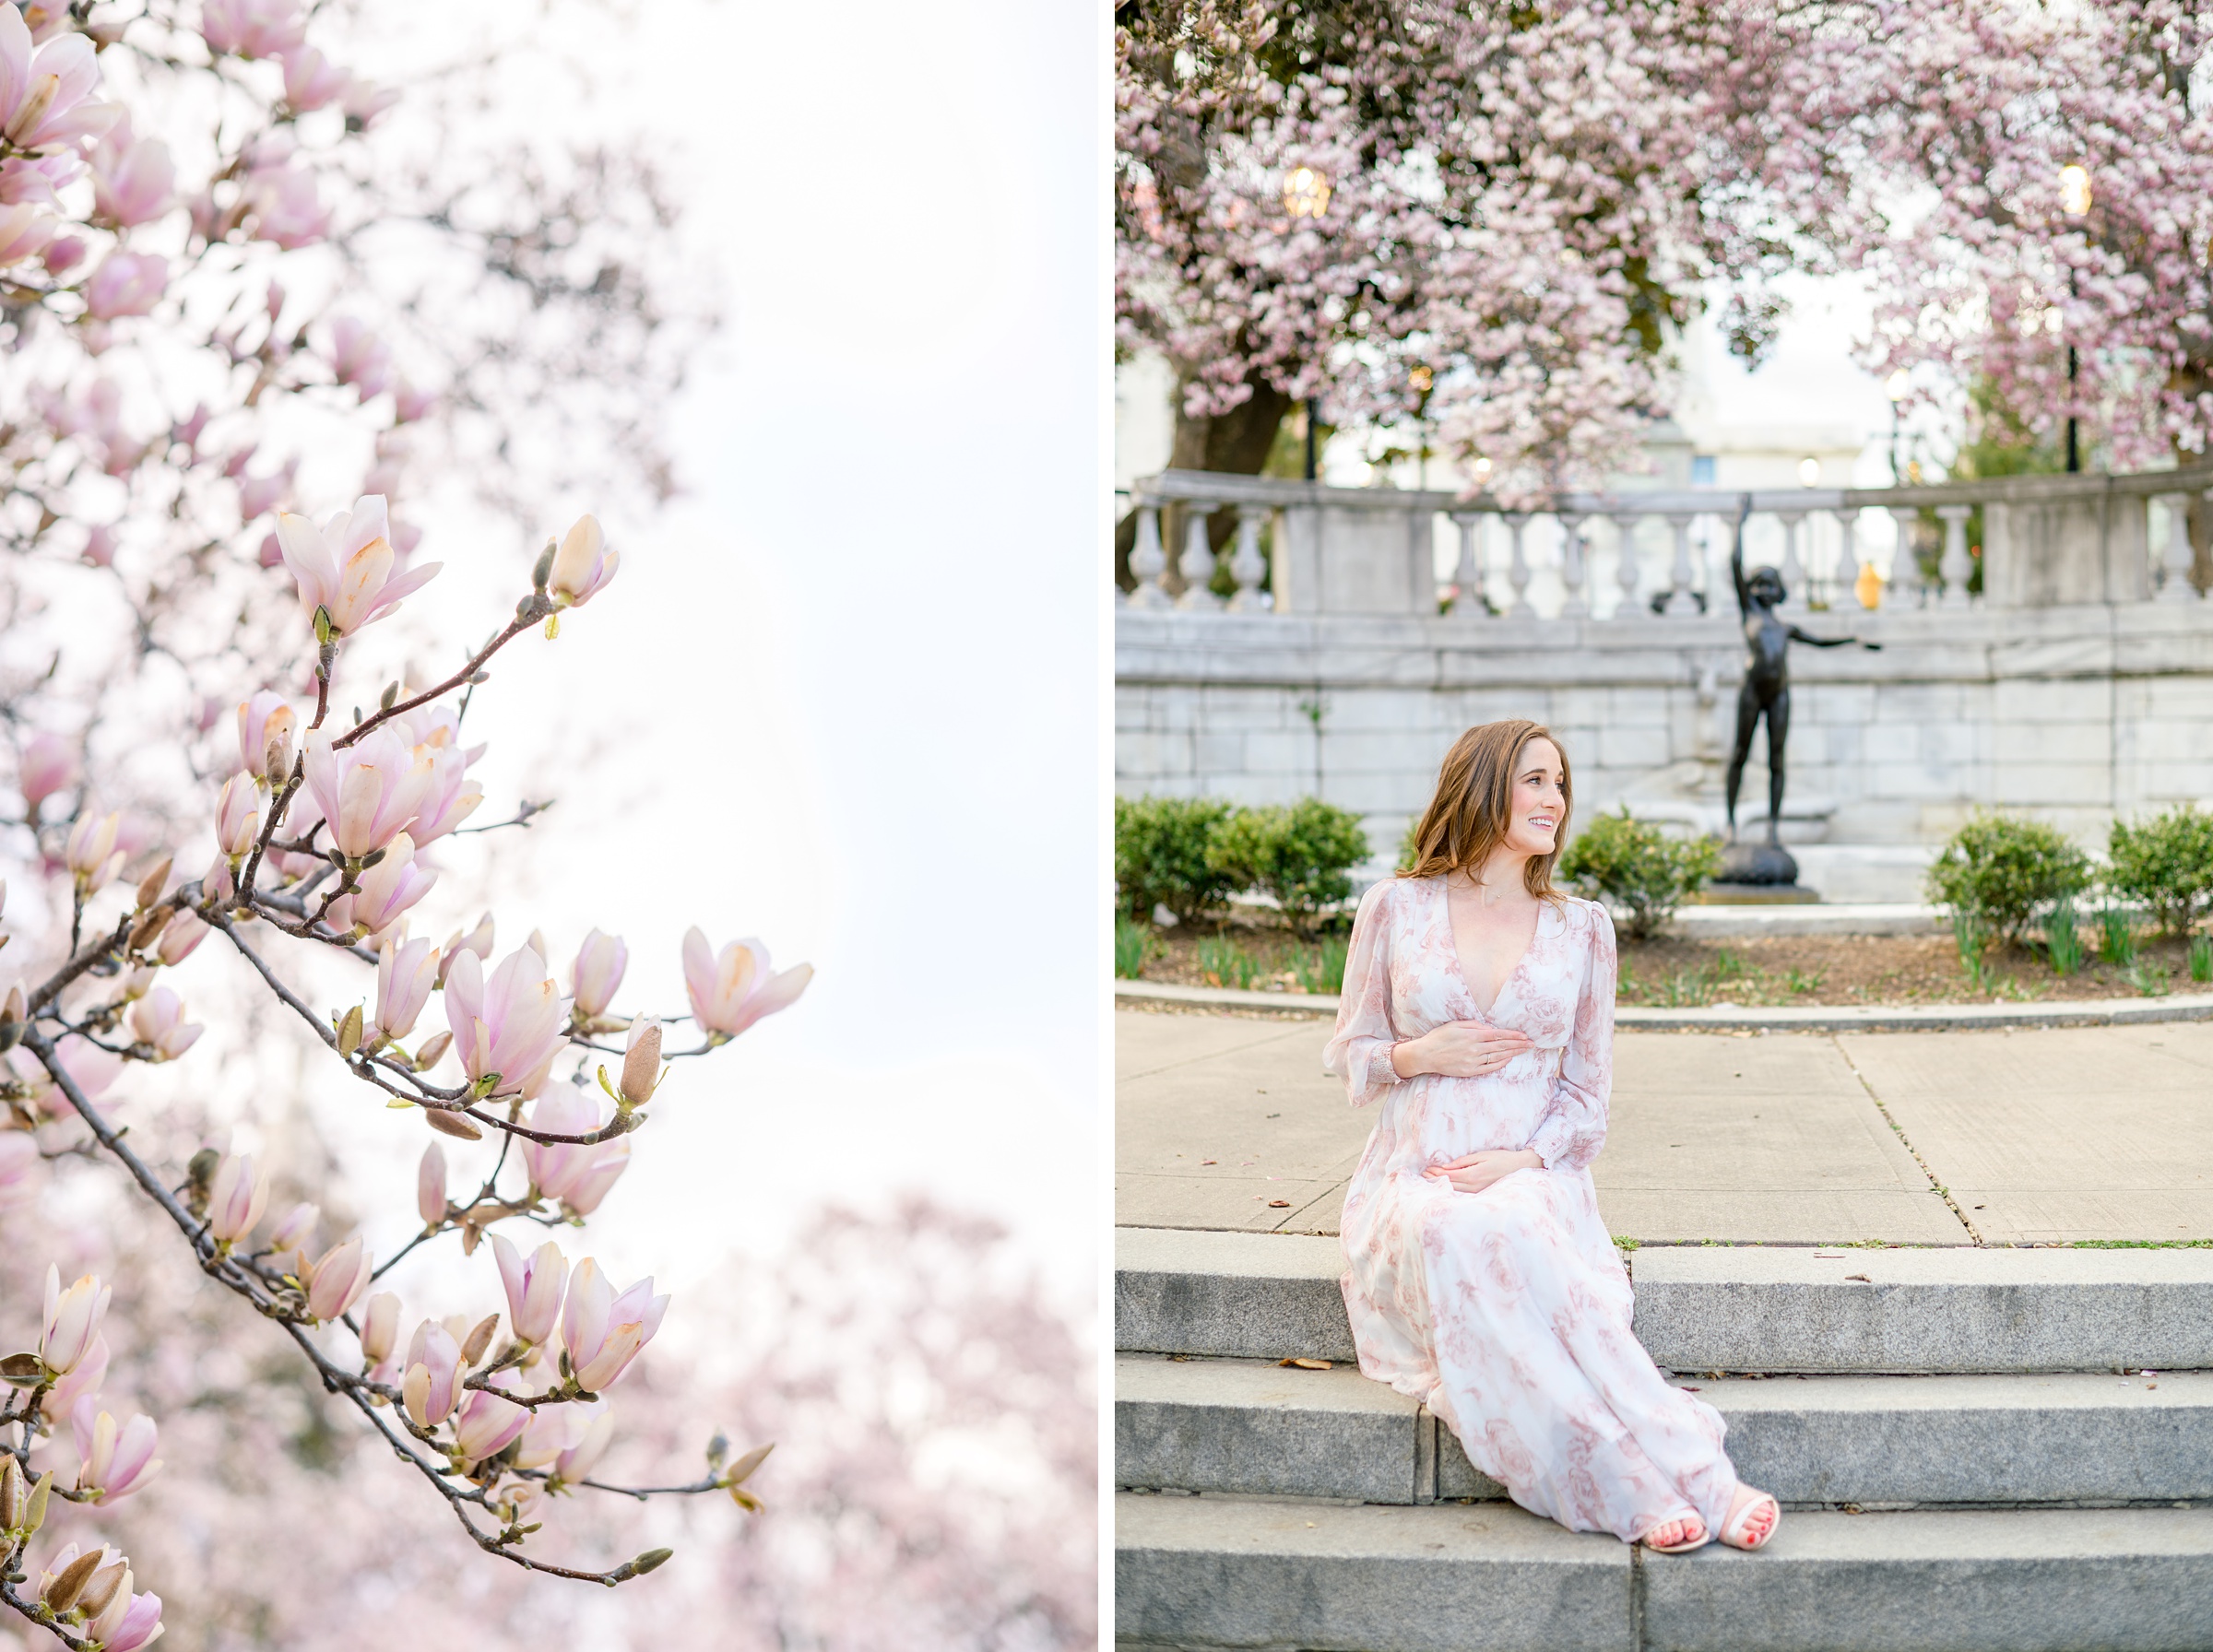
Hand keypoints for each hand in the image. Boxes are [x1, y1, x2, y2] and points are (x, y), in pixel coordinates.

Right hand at [1394, 1020, 1532, 1079]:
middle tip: (1531, 1044)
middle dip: (1518, 1044)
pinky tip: (1508, 1059)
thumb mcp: (1454, 1025)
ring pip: (1498, 1057)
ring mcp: (1473, 1061)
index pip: (1498, 1034)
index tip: (1524, 1035)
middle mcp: (1475, 1049)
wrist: (1425, 1055)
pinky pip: (1489, 1068)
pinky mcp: (1469, 1071)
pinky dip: (1500, 1064)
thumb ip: (1473, 1025)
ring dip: (1513, 1053)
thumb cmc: (1439, 1037)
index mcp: (1472, 1035)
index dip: (1513, 1035)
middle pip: (1502, 1046)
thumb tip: (1489, 1028)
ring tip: (1524, 1051)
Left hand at [1423, 1148, 1542, 1194]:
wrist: (1520, 1168)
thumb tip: (1447, 1167)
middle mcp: (1474, 1186)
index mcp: (1473, 1175)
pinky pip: (1463, 1195)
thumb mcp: (1483, 1155)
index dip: (1436, 1173)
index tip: (1426, 1169)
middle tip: (1422, 1176)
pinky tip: (1445, 1189)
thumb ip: (1464, 1162)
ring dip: (1441, 1187)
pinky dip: (1452, 1191)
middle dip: (1434, 1180)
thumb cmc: (1502, 1159)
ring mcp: (1478, 1193)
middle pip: (1449, 1185)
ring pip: (1455, 1192)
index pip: (1449, 1175)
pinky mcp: (1481, 1195)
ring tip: (1429, 1183)